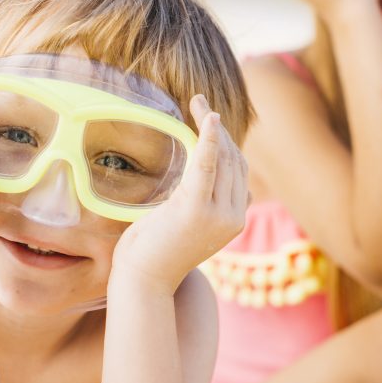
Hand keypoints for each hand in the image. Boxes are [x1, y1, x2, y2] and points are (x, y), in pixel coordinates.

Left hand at [110, 95, 248, 295]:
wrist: (143, 281)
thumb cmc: (157, 252)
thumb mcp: (190, 224)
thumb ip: (209, 203)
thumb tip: (227, 182)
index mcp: (234, 220)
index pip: (238, 171)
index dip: (225, 141)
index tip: (209, 117)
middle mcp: (233, 217)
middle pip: (233, 161)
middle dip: (218, 128)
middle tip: (199, 101)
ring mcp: (217, 215)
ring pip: (222, 159)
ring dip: (210, 125)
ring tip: (197, 101)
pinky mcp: (196, 209)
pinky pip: (207, 166)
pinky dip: (209, 140)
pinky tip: (209, 118)